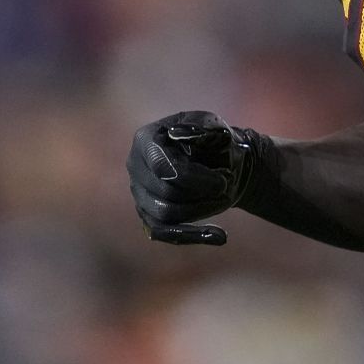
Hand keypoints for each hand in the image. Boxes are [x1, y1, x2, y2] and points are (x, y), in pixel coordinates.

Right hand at [127, 110, 270, 245]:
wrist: (220, 162)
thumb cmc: (215, 141)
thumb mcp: (215, 127)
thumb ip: (204, 128)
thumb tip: (181, 135)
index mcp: (146, 139)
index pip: (162, 166)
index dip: (194, 178)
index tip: (223, 181)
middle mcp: (135, 166)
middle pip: (165, 191)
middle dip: (202, 192)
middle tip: (228, 185)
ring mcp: (139, 192)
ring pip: (165, 214)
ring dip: (201, 210)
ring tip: (226, 199)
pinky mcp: (148, 215)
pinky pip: (164, 233)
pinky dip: (193, 236)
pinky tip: (221, 236)